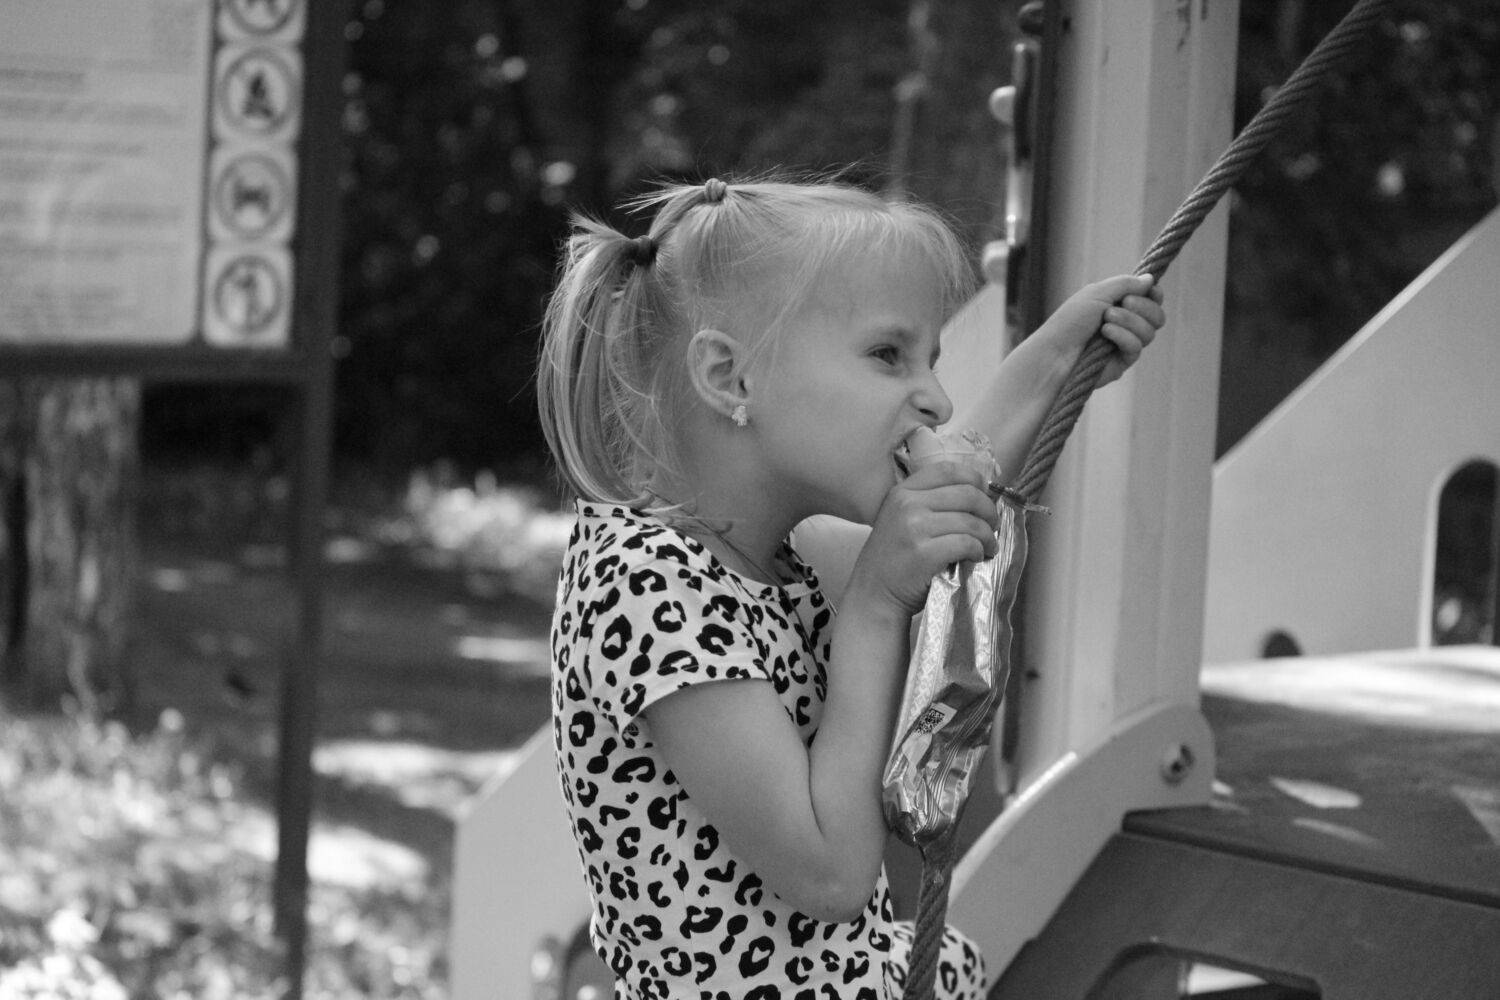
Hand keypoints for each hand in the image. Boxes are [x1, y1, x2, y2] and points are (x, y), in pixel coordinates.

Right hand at [844, 461, 1000, 617]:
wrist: (874, 594)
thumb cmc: (893, 559)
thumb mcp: (901, 519)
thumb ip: (928, 503)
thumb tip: (978, 496)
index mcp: (902, 491)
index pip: (949, 470)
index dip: (975, 481)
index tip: (985, 497)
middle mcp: (907, 504)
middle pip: (967, 494)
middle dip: (989, 511)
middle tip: (993, 526)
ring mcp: (915, 528)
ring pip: (971, 521)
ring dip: (988, 536)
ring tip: (988, 547)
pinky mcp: (925, 553)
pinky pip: (966, 543)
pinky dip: (978, 550)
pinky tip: (976, 557)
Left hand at [1034, 273, 1165, 387]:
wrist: (1055, 352)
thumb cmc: (1070, 321)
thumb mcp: (1097, 293)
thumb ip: (1125, 284)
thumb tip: (1151, 279)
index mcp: (1118, 305)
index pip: (1150, 299)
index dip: (1154, 294)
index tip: (1150, 289)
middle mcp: (1125, 324)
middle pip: (1157, 316)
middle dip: (1144, 306)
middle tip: (1124, 302)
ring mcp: (1124, 344)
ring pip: (1150, 332)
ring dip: (1130, 320)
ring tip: (1106, 320)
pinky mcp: (1122, 362)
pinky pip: (1137, 347)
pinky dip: (1124, 337)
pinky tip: (1107, 333)